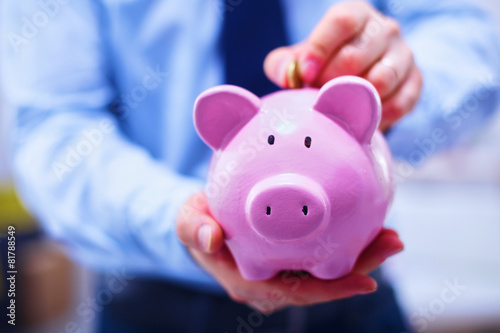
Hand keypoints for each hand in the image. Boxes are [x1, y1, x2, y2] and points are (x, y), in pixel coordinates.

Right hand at [176, 192, 403, 312]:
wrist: (203, 223)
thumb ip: (194, 228)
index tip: (367, 280)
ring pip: (328, 272)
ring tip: (392, 235)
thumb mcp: (188, 221)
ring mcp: (284, 274)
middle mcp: (272, 285)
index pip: (296, 293)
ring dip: (362, 256)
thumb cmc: (198, 222)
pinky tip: (368, 227)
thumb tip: (209, 238)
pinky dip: (347, 246)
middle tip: (394, 241)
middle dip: (360, 267)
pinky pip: (323, 258)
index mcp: (250, 282)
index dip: (331, 289)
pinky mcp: (291, 260)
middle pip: (322, 284)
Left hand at [264, 1, 421, 130]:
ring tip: (337, 108)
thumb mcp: (299, 60)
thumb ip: (283, 64)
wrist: (356, 82)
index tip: (304, 74)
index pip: (341, 21)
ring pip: (381, 80)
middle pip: (356, 55)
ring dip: (353, 100)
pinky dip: (377, 117)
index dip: (320, 48)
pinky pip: (399, 103)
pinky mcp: (415, 82)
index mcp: (355, 15)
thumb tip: (286, 76)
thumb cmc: (322, 67)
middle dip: (330, 82)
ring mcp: (404, 55)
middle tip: (317, 96)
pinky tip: (360, 120)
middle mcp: (384, 29)